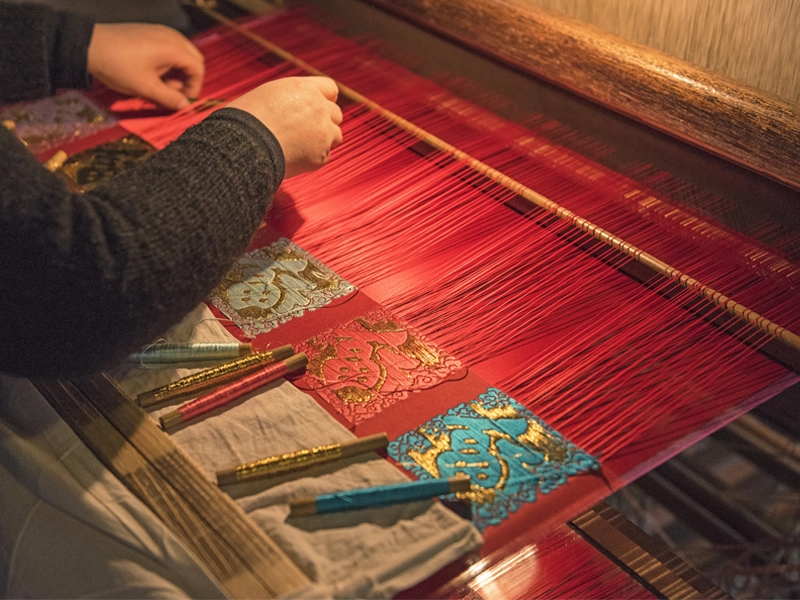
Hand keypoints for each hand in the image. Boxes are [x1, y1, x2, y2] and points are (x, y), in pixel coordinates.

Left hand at [87, 23, 203, 109]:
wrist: (88, 45)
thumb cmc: (119, 66)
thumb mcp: (146, 87)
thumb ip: (169, 98)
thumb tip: (185, 107)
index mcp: (173, 48)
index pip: (198, 69)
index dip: (194, 88)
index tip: (182, 101)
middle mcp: (171, 36)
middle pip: (193, 59)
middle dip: (188, 79)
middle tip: (174, 93)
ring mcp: (160, 32)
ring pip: (181, 54)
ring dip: (176, 72)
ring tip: (160, 85)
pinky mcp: (149, 32)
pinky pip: (168, 48)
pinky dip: (167, 63)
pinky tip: (152, 73)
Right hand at [229, 76, 342, 177]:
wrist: (245, 144)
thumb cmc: (245, 120)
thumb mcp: (266, 95)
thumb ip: (288, 99)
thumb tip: (292, 108)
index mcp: (304, 88)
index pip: (330, 89)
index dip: (324, 100)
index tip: (318, 109)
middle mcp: (319, 108)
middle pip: (336, 114)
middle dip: (325, 122)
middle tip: (306, 132)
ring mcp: (323, 132)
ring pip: (336, 136)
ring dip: (324, 140)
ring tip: (300, 146)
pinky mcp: (321, 155)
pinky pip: (325, 156)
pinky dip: (313, 159)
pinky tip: (294, 158)